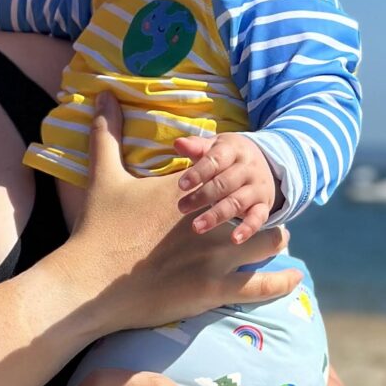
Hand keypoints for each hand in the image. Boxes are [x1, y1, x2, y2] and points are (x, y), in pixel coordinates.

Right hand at [66, 97, 294, 333]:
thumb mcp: (102, 177)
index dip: (233, 179)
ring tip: (277, 240)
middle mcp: (209, 219)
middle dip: (260, 206)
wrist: (91, 282)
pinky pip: (262, 286)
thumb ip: (107, 135)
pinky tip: (294, 280)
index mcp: (189, 191)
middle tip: (262, 210)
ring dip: (275, 240)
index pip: (224, 176)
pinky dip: (280, 283)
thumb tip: (102, 96)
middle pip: (253, 205)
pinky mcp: (214, 289)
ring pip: (268, 242)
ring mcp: (215, 256)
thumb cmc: (97, 229)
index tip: (239, 179)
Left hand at [173, 131, 278, 241]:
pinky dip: (248, 229)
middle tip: (181, 207)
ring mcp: (257, 188)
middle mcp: (248, 168)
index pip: (216, 160)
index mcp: (234, 150)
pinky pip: (258, 218)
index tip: (181, 185)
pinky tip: (235, 239)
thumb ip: (196, 147)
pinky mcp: (264, 205)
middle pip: (224, 183)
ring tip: (197, 226)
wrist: (264, 162)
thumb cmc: (228, 157)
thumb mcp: (215, 147)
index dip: (198, 173)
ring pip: (237, 202)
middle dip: (202, 196)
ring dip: (216, 215)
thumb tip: (178, 143)